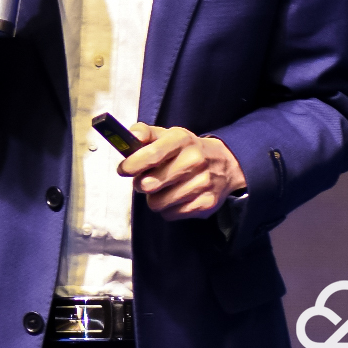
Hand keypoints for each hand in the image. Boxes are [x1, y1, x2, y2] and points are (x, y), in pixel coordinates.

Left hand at [118, 123, 245, 219]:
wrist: (224, 165)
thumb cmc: (187, 150)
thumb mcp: (169, 135)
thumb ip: (146, 133)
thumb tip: (131, 136)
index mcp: (182, 139)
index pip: (153, 154)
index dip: (133, 164)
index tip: (123, 169)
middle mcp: (194, 160)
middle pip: (150, 183)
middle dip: (141, 184)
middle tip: (145, 180)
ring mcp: (202, 183)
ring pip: (158, 203)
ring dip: (155, 198)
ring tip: (163, 189)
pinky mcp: (206, 204)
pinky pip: (170, 214)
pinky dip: (168, 208)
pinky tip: (176, 197)